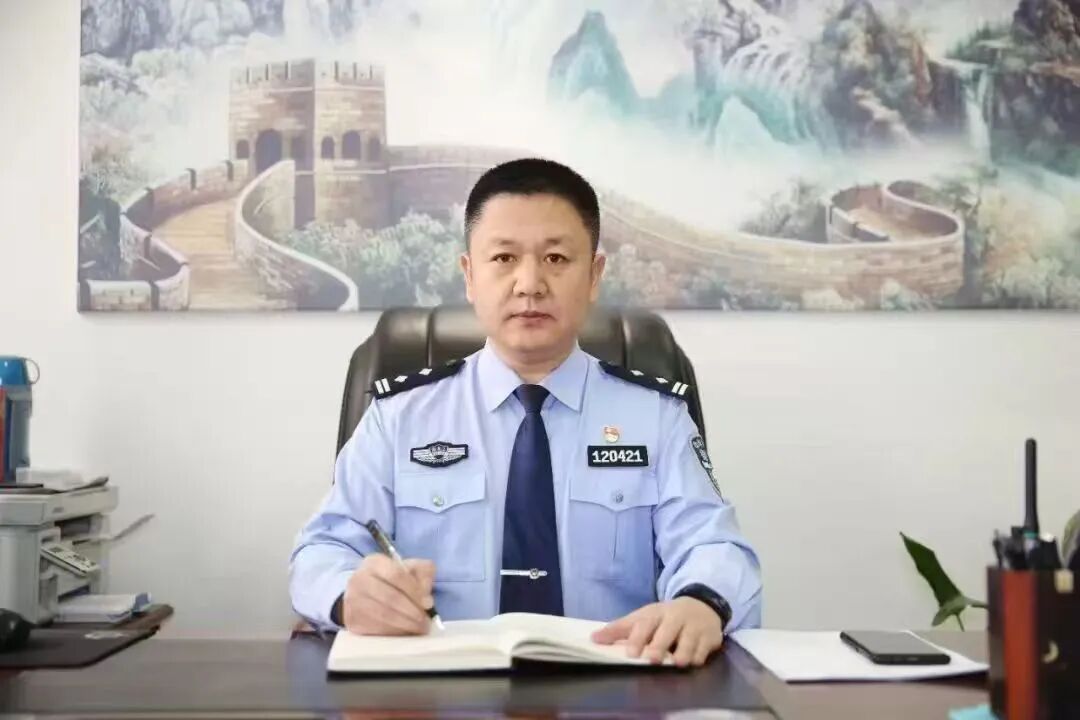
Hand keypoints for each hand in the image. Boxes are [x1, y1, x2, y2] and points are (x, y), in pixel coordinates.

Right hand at [342, 554, 435, 635]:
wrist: (363, 593)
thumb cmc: (390, 580)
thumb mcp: (408, 569)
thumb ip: (423, 573)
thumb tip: (426, 593)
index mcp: (374, 563)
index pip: (396, 574)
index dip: (414, 590)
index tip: (428, 603)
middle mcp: (359, 579)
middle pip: (389, 597)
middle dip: (411, 611)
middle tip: (425, 621)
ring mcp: (353, 600)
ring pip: (383, 615)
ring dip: (405, 624)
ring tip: (419, 628)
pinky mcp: (352, 620)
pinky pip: (375, 629)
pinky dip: (394, 632)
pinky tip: (405, 633)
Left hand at [591, 597, 724, 666]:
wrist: (701, 605)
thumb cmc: (665, 617)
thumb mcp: (643, 618)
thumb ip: (619, 629)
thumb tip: (594, 639)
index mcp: (656, 613)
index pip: (645, 624)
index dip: (638, 639)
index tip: (632, 653)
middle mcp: (675, 618)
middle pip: (667, 630)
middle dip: (661, 645)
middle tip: (653, 659)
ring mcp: (694, 627)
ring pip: (689, 640)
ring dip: (684, 652)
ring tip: (678, 662)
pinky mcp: (709, 637)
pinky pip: (704, 649)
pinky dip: (698, 656)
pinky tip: (693, 661)